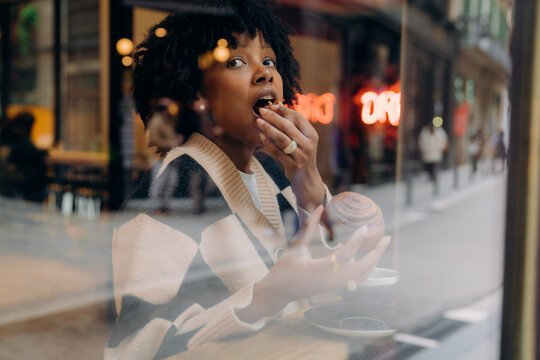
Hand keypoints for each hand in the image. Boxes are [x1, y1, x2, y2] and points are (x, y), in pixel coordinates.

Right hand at [236, 206, 390, 322]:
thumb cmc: (284, 268)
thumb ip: (308, 227)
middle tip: (386, 238)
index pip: (344, 256)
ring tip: (382, 246)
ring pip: (362, 276)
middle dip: (376, 253)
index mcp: (318, 270)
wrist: (279, 292)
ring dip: (374, 261)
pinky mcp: (336, 289)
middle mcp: (330, 281)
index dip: (356, 241)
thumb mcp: (295, 247)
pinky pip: (357, 279)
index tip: (365, 227)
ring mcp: (335, 287)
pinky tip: (371, 256)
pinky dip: (367, 268)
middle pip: (361, 269)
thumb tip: (319, 207)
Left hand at [256, 105, 324, 211]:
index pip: (298, 118)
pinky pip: (277, 152)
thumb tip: (277, 107)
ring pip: (282, 139)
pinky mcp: (293, 165)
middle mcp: (308, 145)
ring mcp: (301, 156)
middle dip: (274, 117)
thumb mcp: (303, 140)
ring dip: (269, 129)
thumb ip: (293, 127)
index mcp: (312, 135)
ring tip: (258, 121)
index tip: (272, 105)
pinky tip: (261, 136)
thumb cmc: (301, 155)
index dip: (285, 110)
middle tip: (262, 110)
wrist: (307, 178)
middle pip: (289, 127)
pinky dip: (268, 143)